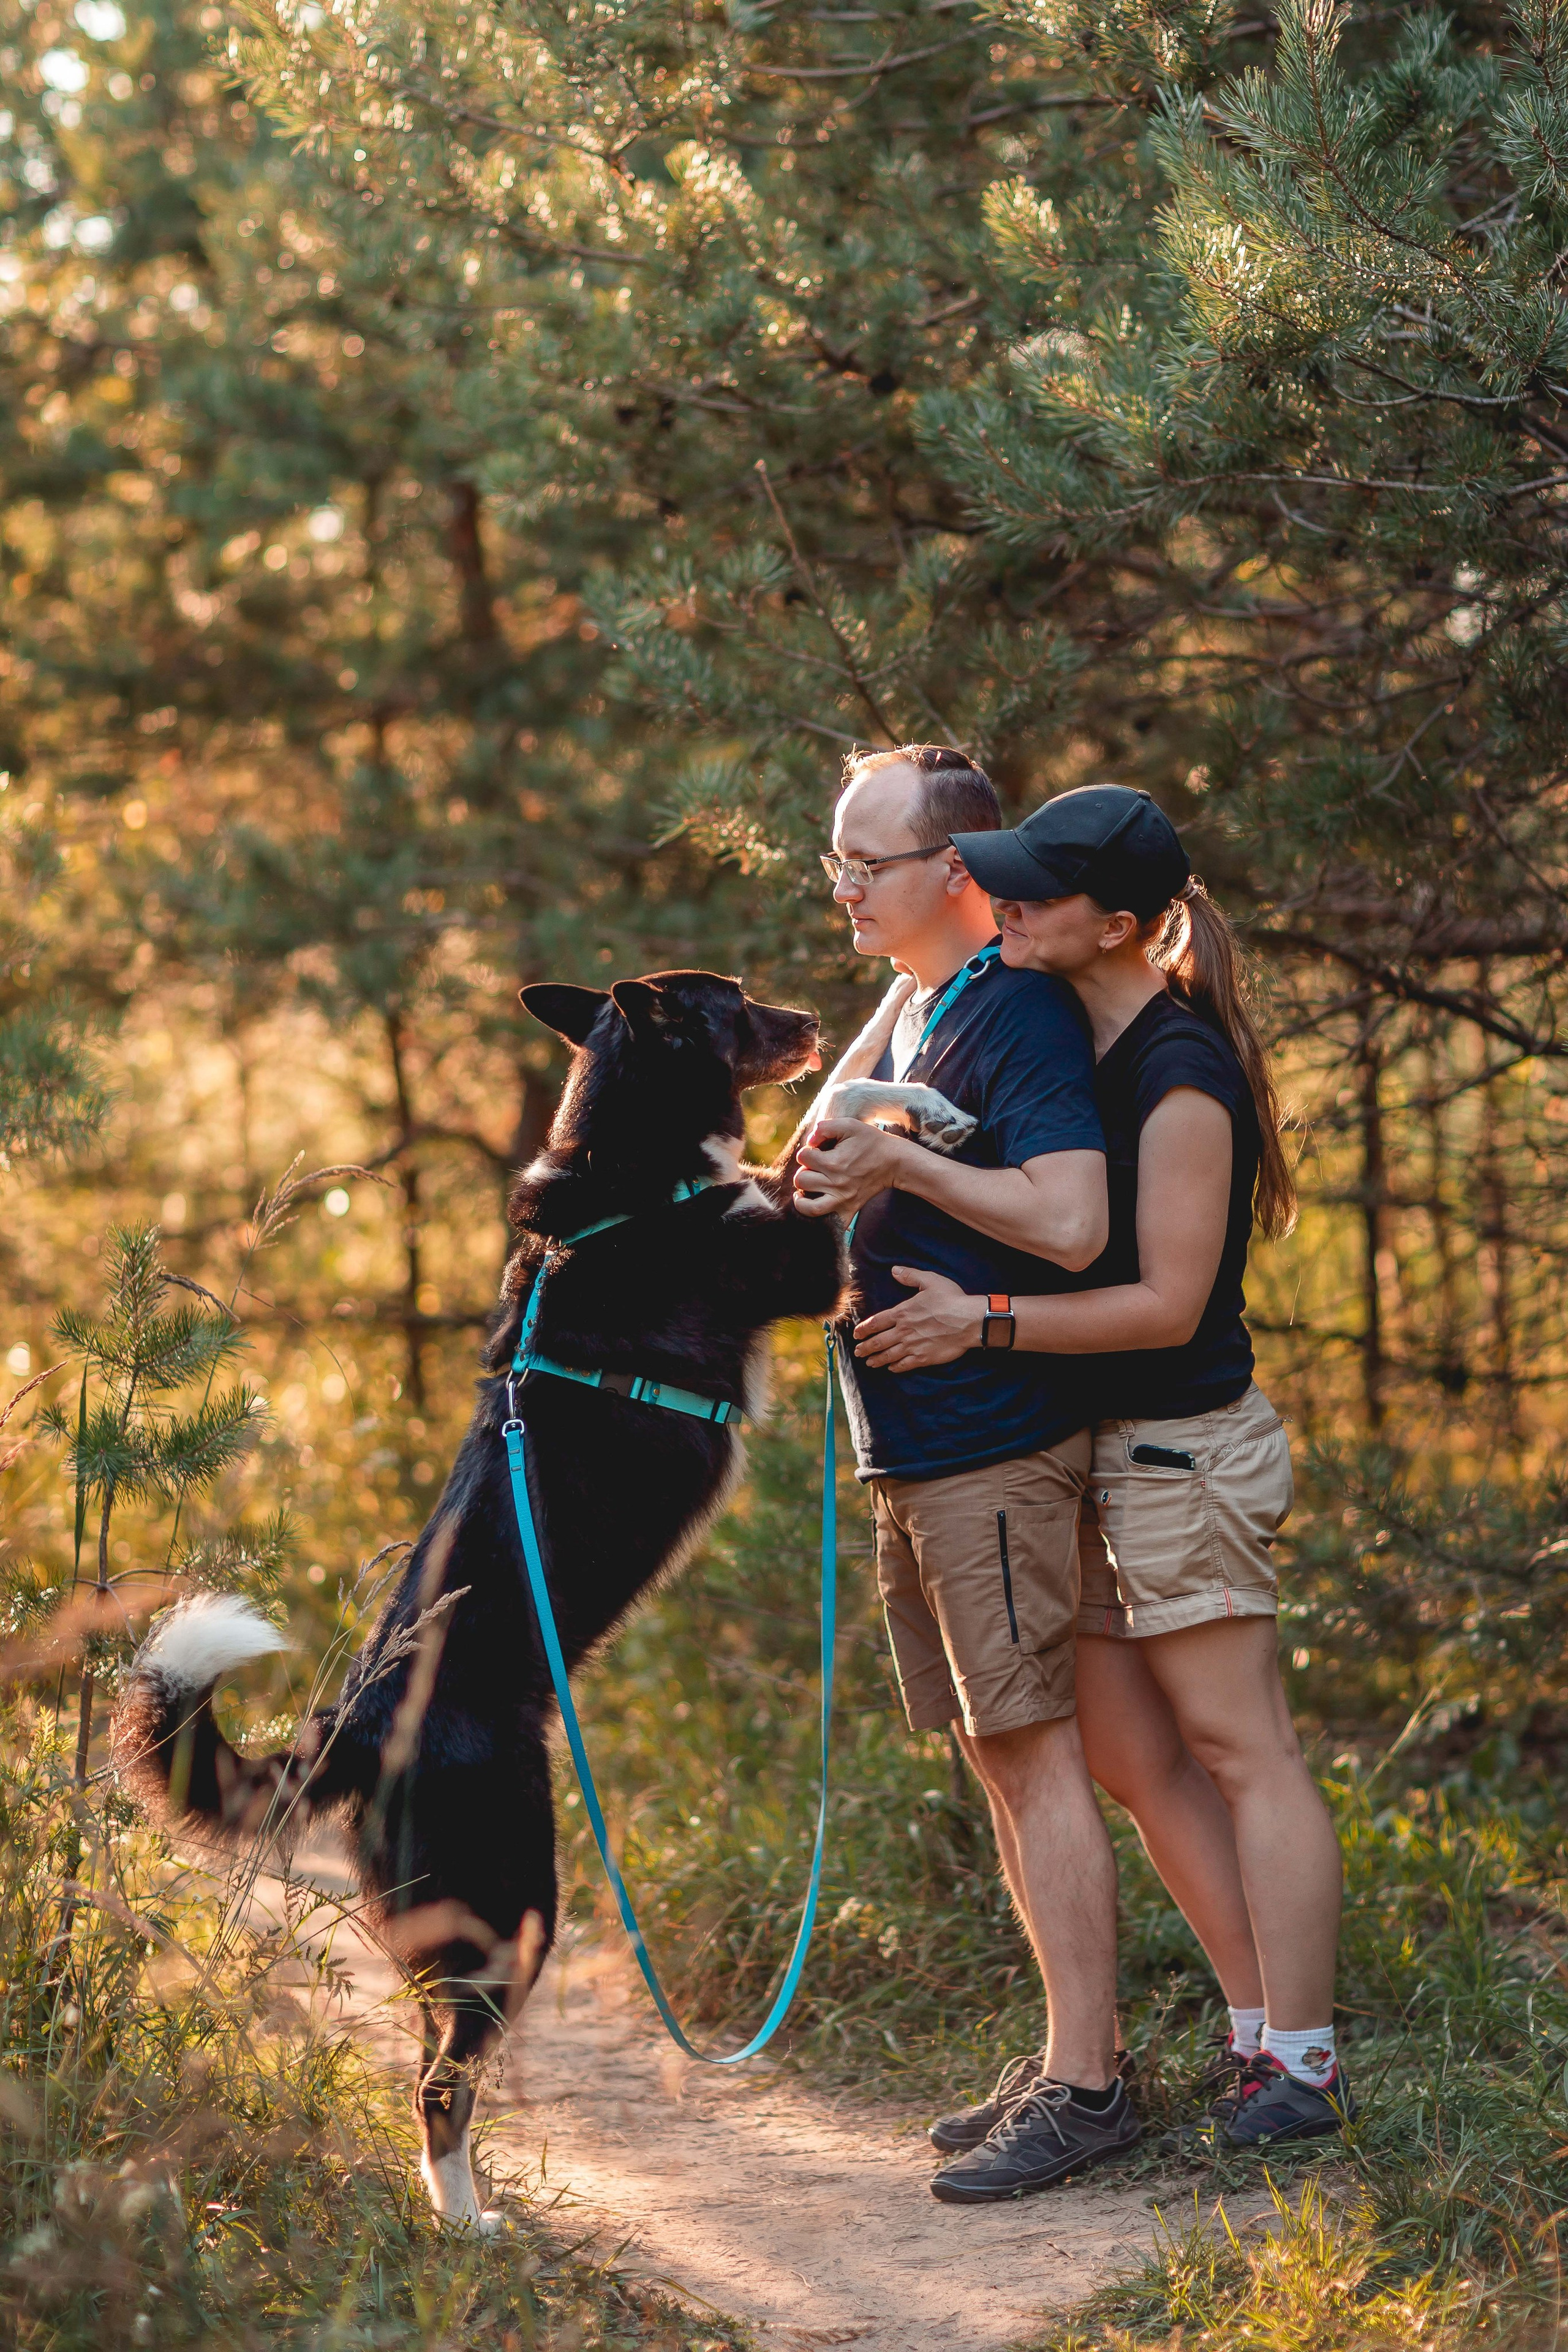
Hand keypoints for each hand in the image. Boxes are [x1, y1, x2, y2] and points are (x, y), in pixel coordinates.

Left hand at [793, 1117, 908, 1218]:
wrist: (894, 1161)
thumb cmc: (871, 1141)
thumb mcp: (849, 1125)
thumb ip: (824, 1127)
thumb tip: (810, 1140)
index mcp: (834, 1162)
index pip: (803, 1157)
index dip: (807, 1150)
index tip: (818, 1150)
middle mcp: (836, 1183)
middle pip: (801, 1180)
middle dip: (804, 1170)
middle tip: (815, 1167)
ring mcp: (842, 1200)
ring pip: (806, 1206)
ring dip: (802, 1195)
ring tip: (807, 1187)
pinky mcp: (849, 1210)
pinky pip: (826, 1223)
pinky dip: (816, 1218)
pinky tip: (813, 1205)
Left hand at [854, 1267, 981, 1369]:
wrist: (969, 1321)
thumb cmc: (951, 1299)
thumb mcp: (930, 1280)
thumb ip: (910, 1276)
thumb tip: (895, 1270)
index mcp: (902, 1312)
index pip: (876, 1322)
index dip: (864, 1329)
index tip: (856, 1334)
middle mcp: (904, 1331)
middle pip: (878, 1342)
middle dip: (866, 1347)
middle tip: (858, 1352)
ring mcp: (913, 1346)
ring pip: (889, 1355)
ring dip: (876, 1359)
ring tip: (869, 1363)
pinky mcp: (924, 1358)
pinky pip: (904, 1365)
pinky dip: (895, 1367)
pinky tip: (891, 1368)